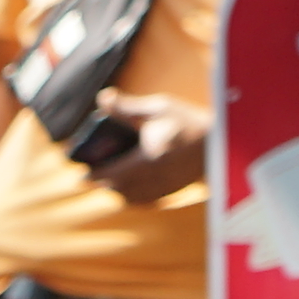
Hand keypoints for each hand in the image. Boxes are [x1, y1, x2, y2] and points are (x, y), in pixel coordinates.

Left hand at [94, 91, 210, 206]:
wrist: (219, 142)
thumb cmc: (187, 121)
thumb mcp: (157, 108)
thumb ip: (126, 106)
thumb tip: (102, 98)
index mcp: (149, 157)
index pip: (112, 173)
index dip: (94, 176)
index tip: (80, 177)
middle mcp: (155, 177)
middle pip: (119, 188)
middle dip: (104, 183)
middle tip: (93, 175)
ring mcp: (164, 187)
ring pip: (131, 198)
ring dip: (117, 190)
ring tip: (110, 180)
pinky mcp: (171, 192)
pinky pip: (145, 200)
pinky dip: (133, 195)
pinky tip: (129, 187)